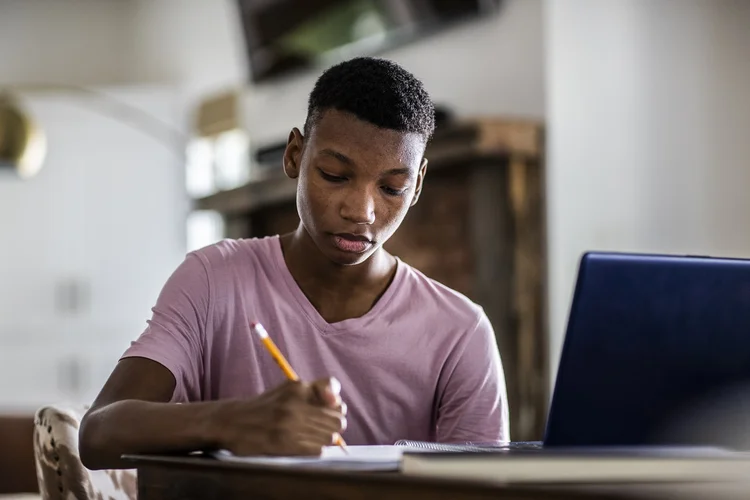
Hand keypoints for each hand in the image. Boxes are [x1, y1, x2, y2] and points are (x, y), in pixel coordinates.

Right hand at [213, 377, 346, 456]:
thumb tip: (337, 403)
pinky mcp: (283, 443)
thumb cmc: (266, 406)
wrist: (232, 421)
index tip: (329, 408)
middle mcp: (294, 404)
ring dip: (325, 439)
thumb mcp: (288, 389)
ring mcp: (289, 424)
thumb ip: (315, 391)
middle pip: (337, 419)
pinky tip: (304, 445)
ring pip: (329, 436)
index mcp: (297, 387)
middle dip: (334, 425)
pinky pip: (317, 450)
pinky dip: (315, 449)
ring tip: (313, 437)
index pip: (332, 391)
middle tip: (324, 427)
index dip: (335, 403)